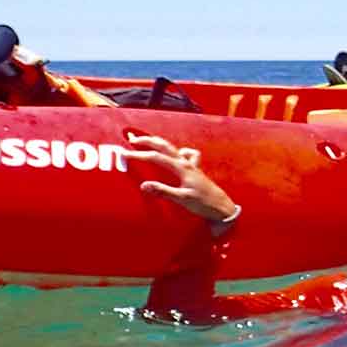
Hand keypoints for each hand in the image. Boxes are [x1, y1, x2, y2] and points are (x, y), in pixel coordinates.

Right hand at [122, 134, 240, 235]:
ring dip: (160, 144)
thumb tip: (144, 185)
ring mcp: (192, 165)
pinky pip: (187, 155)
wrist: (222, 207)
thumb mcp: (182, 199)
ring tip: (149, 143)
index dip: (139, 155)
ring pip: (174, 148)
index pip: (156, 157)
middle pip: (164, 146)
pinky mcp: (195, 170)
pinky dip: (179, 152)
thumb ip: (163, 191)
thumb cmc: (203, 204)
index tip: (124, 153)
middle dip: (148, 141)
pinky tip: (176, 155)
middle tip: (132, 139)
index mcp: (181, 168)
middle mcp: (186, 163)